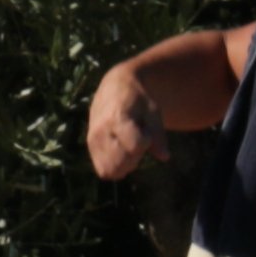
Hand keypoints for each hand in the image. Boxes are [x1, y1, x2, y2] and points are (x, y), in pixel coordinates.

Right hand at [82, 64, 164, 185]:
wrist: (115, 85)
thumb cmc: (138, 98)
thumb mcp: (152, 111)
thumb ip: (158, 134)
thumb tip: (165, 157)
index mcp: (117, 118)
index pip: (134, 147)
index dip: (146, 142)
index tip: (145, 130)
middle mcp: (101, 131)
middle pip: (120, 164)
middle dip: (135, 158)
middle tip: (137, 142)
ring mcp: (93, 140)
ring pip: (109, 171)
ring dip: (124, 165)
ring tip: (128, 147)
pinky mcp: (90, 146)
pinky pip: (103, 169)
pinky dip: (115, 166)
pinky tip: (121, 151)